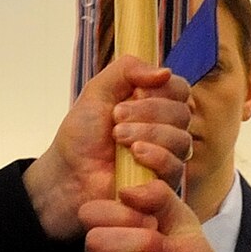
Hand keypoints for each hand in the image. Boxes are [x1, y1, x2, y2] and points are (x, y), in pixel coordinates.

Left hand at [24, 56, 191, 240]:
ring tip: (117, 136)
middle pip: (181, 113)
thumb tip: (164, 72)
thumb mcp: (98, 90)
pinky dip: (155, 156)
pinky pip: (174, 165)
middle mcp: (166, 129)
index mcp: (155, 104)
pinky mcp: (162, 182)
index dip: (161, 90)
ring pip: (180, 139)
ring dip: (147, 133)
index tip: (134, 93)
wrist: (69, 172)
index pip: (179, 89)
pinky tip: (134, 155)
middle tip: (116, 117)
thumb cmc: (83, 134)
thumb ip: (127, 70)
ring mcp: (166, 156)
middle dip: (147, 112)